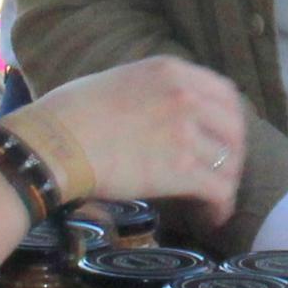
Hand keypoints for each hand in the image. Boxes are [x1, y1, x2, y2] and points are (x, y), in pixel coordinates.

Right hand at [25, 57, 249, 223]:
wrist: (52, 142)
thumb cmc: (68, 113)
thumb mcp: (117, 81)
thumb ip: (149, 91)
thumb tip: (157, 112)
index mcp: (170, 70)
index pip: (224, 93)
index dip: (229, 121)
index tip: (224, 139)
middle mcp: (186, 95)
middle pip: (234, 129)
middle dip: (232, 155)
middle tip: (222, 173)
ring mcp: (186, 131)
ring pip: (228, 162)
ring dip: (225, 184)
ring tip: (214, 201)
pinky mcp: (180, 169)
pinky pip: (218, 190)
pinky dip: (221, 206)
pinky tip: (212, 216)